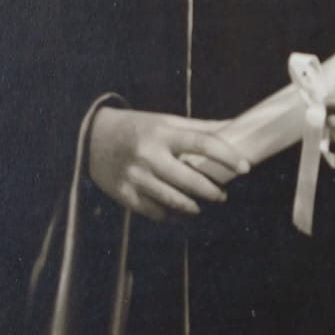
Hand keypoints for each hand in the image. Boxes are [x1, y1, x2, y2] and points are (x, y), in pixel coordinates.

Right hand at [88, 107, 249, 221]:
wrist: (89, 137)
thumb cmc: (137, 128)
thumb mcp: (166, 121)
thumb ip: (200, 128)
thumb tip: (236, 128)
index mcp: (163, 133)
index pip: (203, 143)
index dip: (227, 156)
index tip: (245, 166)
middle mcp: (149, 155)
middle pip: (190, 180)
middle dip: (212, 190)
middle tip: (222, 194)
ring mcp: (136, 177)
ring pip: (174, 201)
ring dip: (194, 206)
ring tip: (202, 203)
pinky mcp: (124, 195)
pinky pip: (155, 212)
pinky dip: (170, 214)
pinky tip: (177, 210)